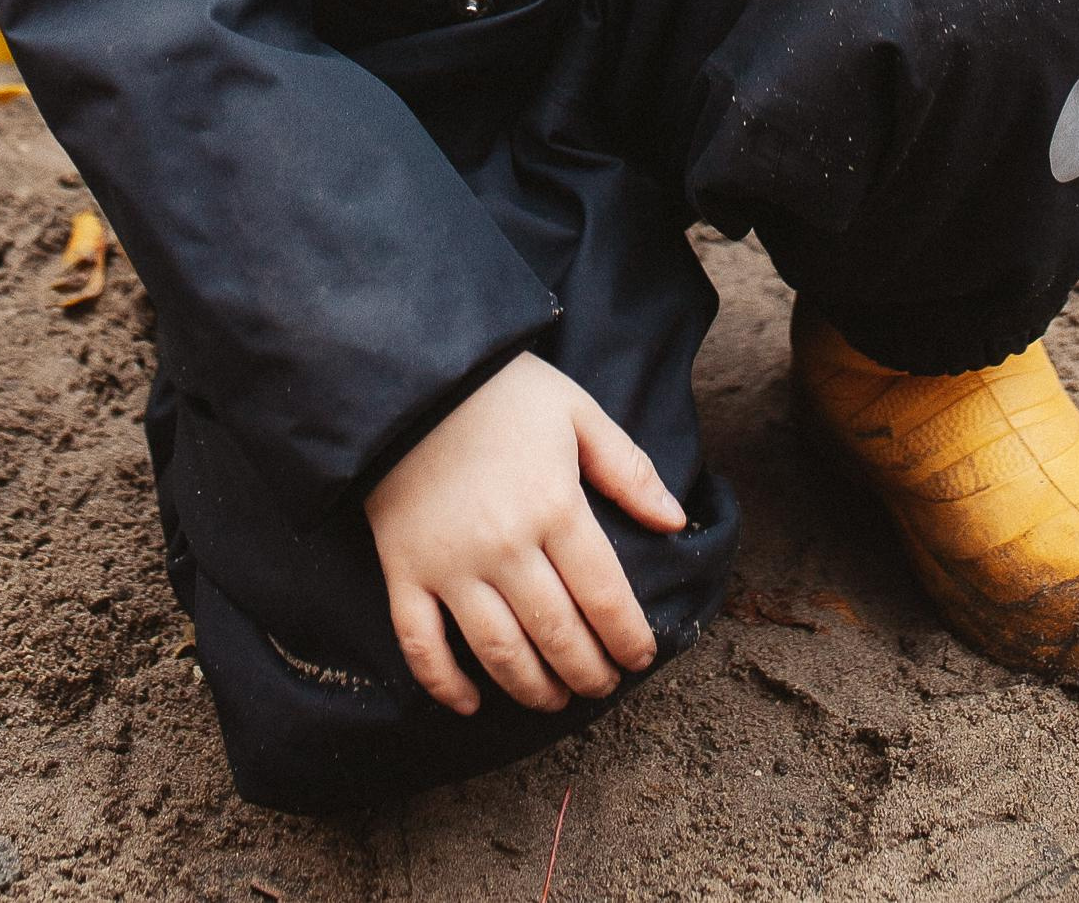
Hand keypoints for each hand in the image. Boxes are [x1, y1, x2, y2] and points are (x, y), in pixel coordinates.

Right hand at [365, 351, 684, 717]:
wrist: (409, 376)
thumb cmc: (500, 390)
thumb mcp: (575, 411)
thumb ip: (627, 467)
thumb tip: (674, 520)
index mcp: (554, 506)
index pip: (604, 596)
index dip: (628, 638)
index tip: (640, 657)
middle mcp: (505, 546)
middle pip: (556, 634)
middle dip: (587, 672)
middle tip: (602, 685)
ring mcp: (450, 565)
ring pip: (498, 652)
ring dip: (532, 688)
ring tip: (554, 699)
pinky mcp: (404, 570)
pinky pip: (421, 643)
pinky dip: (445, 683)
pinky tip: (470, 703)